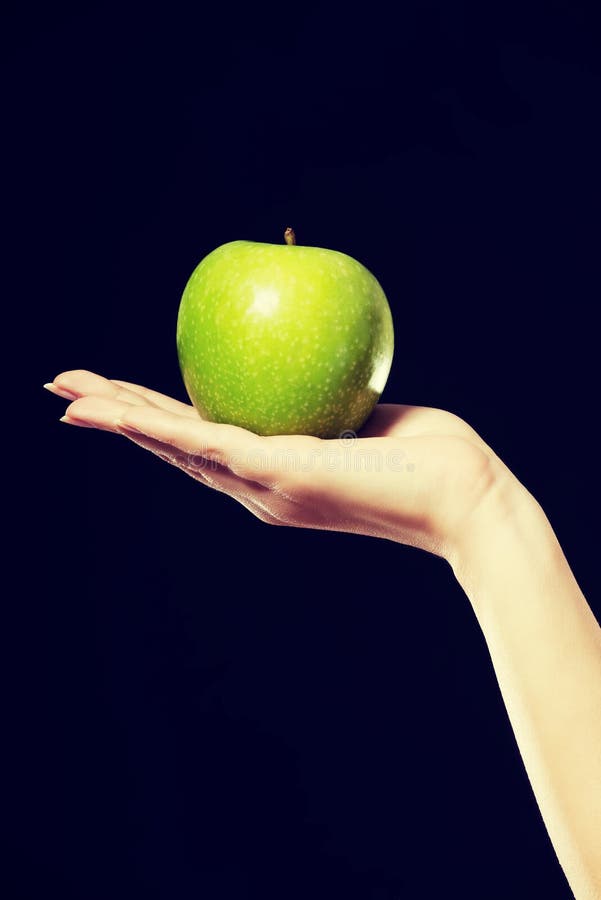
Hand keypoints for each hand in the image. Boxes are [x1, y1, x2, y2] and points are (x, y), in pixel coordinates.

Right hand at [45, 370, 515, 560]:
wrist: (466, 499)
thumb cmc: (430, 457)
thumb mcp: (366, 417)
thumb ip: (331, 400)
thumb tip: (317, 359)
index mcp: (274, 475)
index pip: (202, 441)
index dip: (154, 419)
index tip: (117, 396)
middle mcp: (258, 487)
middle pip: (174, 446)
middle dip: (117, 418)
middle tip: (64, 392)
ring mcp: (264, 486)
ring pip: (175, 447)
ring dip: (118, 420)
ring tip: (67, 398)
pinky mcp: (279, 475)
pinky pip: (205, 442)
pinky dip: (152, 425)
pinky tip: (114, 410)